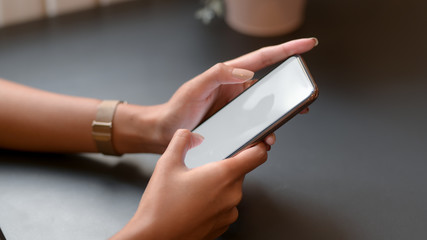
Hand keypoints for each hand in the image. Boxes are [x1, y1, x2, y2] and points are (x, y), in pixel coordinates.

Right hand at [111, 129, 271, 239]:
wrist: (154, 237)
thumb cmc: (161, 206)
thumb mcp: (167, 164)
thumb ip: (181, 141)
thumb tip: (190, 135)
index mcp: (223, 175)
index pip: (257, 155)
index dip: (259, 146)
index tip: (257, 143)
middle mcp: (232, 194)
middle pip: (239, 172)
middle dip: (223, 168)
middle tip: (201, 171)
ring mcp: (229, 212)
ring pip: (231, 190)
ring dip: (218, 186)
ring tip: (193, 191)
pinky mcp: (223, 226)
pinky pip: (225, 207)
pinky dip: (214, 203)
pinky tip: (194, 204)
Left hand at [156, 38, 317, 148]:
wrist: (169, 131)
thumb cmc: (179, 107)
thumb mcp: (196, 87)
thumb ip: (218, 74)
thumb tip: (246, 73)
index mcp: (231, 75)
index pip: (263, 59)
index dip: (287, 50)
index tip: (307, 45)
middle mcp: (238, 90)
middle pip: (271, 87)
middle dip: (289, 93)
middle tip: (303, 100)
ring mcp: (238, 109)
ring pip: (266, 111)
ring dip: (276, 119)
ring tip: (277, 129)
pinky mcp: (236, 125)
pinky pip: (256, 128)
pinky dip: (263, 134)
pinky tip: (263, 141)